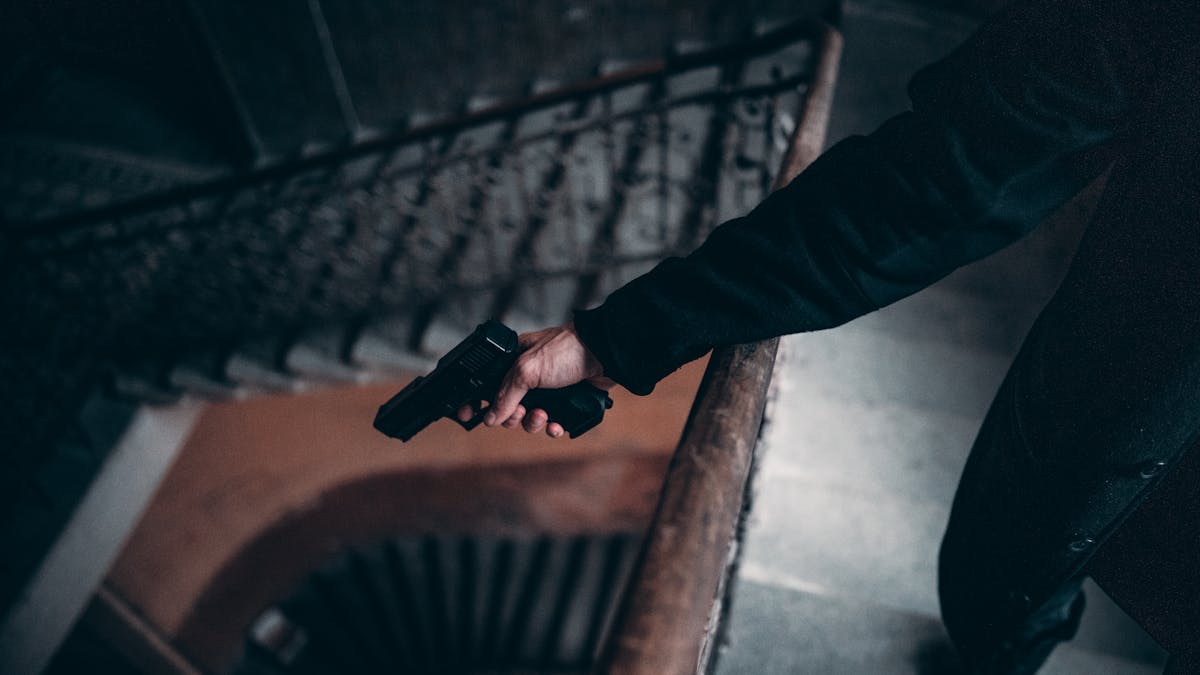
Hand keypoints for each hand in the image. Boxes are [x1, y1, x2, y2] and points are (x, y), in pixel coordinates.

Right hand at [456, 322, 613, 436]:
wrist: (605, 354)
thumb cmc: (566, 350)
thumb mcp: (527, 370)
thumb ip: (506, 395)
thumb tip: (490, 418)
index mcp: (514, 360)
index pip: (487, 384)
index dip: (477, 401)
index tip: (468, 415)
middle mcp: (530, 375)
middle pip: (508, 407)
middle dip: (513, 415)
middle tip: (521, 411)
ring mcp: (549, 390)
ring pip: (530, 418)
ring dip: (533, 422)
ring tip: (543, 416)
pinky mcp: (566, 401)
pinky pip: (552, 423)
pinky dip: (553, 427)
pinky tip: (556, 425)